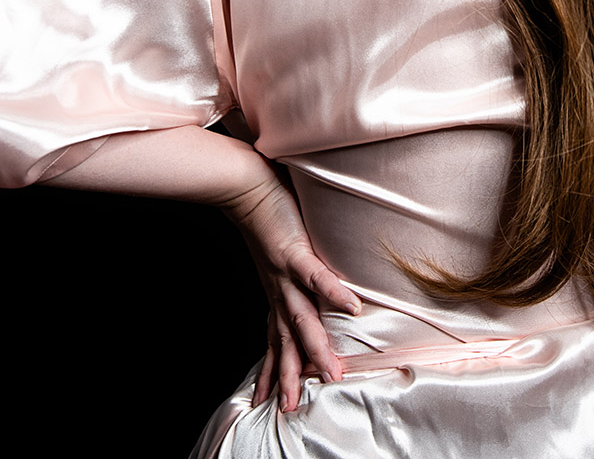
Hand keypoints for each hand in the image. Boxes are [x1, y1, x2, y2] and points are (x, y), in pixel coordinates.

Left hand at [218, 153, 361, 411]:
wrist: (241, 183)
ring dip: (314, 348)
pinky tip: (352, 307)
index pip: (275, 335)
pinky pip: (317, 276)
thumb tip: (299, 266)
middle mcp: (278, 287)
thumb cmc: (261, 207)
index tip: (269, 398)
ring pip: (301, 318)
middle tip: (292, 409)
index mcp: (275, 287)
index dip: (273, 367)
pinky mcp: (293, 250)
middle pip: (285, 339)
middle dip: (289, 376)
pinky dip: (334, 292)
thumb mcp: (276, 245)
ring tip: (329, 374)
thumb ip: (291, 260)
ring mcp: (285, 271)